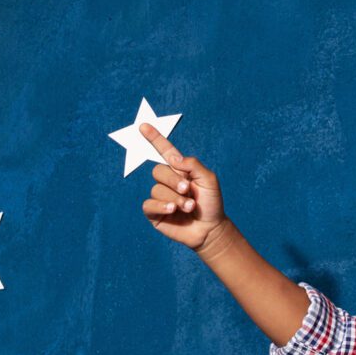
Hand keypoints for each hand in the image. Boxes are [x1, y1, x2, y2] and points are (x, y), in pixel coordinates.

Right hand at [138, 123, 226, 250]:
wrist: (210, 228)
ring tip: (189, 207)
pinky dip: (161, 207)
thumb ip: (193, 165)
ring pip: (156, 189)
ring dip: (175, 199)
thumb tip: (173, 158)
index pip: (164, 151)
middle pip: (158, 171)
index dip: (154, 138)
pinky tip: (174, 211)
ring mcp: (160, 197)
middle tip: (187, 190)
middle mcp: (168, 181)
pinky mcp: (154, 213)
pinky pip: (149, 204)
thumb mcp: (209, 179)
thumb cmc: (211, 203)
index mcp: (180, 170)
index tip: (144, 126)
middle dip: (173, 180)